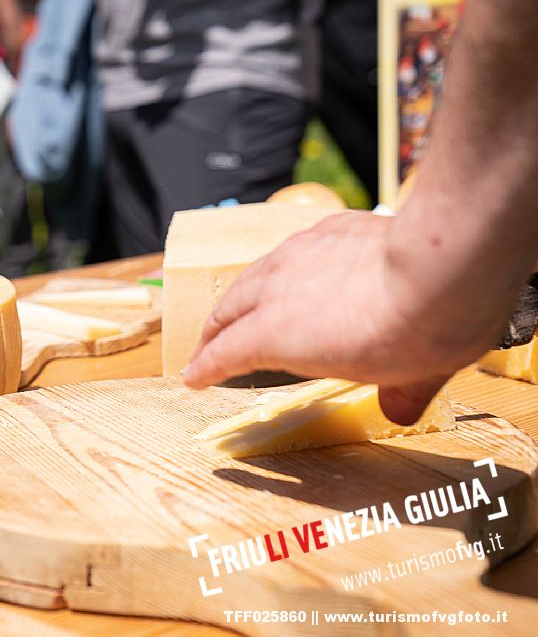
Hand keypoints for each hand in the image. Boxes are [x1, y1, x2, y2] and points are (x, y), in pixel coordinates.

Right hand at [179, 211, 509, 424]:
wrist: (443, 267)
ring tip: (244, 305)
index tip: (192, 378)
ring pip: (254, 274)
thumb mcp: (407, 379)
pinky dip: (287, 266)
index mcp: (274, 335)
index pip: (224, 354)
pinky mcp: (329, 227)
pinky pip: (294, 249)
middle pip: (226, 309)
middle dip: (213, 331)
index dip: (205, 369)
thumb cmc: (417, 334)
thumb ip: (395, 395)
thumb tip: (399, 409)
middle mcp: (274, 290)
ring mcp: (299, 252)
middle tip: (207, 346)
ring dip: (243, 295)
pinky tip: (300, 267)